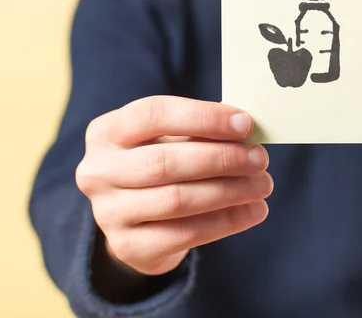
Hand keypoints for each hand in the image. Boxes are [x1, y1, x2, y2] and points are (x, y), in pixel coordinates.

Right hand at [76, 96, 271, 275]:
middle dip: (222, 159)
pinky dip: (227, 221)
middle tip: (260, 159)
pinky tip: (254, 211)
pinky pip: (186, 234)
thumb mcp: (169, 140)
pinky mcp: (129, 246)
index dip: (203, 117)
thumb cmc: (159, 165)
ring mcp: (109, 213)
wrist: (134, 220)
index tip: (245, 124)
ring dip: (230, 191)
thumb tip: (246, 130)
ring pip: (178, 200)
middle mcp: (98, 171)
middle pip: (166, 162)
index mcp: (107, 132)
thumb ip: (200, 132)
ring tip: (263, 185)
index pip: (154, 114)